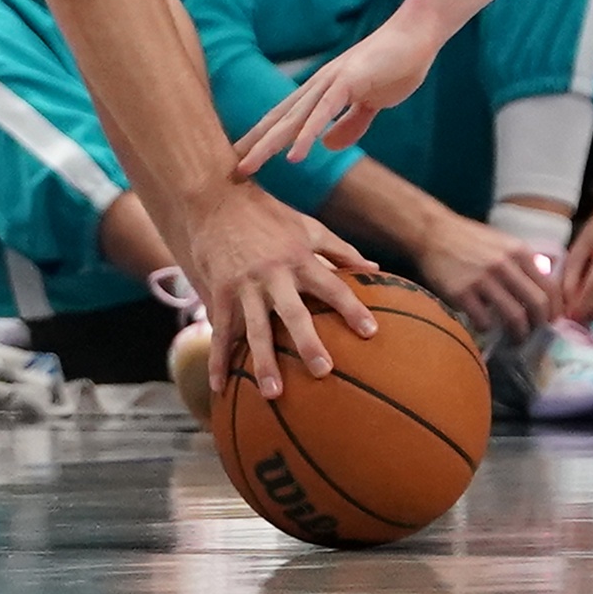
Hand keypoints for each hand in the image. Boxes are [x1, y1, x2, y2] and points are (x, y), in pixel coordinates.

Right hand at [181, 183, 378, 400]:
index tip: (371, 332)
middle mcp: (273, 274)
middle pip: (294, 313)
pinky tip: (220, 387)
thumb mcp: (308, 227)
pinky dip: (219, 360)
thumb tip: (375, 269)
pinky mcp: (219, 292)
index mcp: (299, 257)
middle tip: (323, 371)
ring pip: (255, 329)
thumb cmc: (269, 215)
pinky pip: (220, 331)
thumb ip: (340, 250)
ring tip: (273, 393)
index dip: (352, 308)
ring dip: (263, 362)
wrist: (217, 200)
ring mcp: (244, 285)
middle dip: (308, 343)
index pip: (333, 285)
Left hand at [234, 12, 443, 174]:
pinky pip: (323, 113)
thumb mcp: (371, 103)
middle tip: (232, 170)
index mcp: (322, 91)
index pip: (285, 118)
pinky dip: (307, 135)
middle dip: (254, 146)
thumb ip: (350, 123)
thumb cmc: (395, 64)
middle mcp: (318, 86)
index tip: (243, 160)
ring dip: (269, 144)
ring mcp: (331, 82)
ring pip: (293, 118)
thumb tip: (328, 146)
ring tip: (248, 167)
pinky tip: (293, 156)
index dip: (263, 139)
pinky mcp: (348, 82)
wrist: (417, 35)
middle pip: (279, 120)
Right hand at [416, 212, 557, 337]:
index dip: (555, 309)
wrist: (433, 232)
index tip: (553, 322)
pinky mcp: (462, 293)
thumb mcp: (504, 243)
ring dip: (519, 334)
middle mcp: (504, 265)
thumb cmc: (471, 239)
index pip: (550, 287)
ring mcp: (483, 280)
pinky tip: (485, 325)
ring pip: (514, 317)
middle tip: (537, 334)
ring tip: (516, 339)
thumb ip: (524, 263)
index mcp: (519, 252)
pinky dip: (487, 328)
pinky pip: (484, 321)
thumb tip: (544, 291)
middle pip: (536, 304)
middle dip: (540, 325)